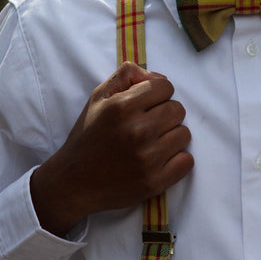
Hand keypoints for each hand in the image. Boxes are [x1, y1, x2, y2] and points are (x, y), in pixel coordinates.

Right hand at [31, 62, 193, 236]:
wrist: (73, 183)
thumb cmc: (88, 136)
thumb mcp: (98, 97)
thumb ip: (127, 76)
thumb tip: (160, 77)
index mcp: (122, 107)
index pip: (166, 87)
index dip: (157, 94)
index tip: (146, 106)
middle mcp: (137, 131)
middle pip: (178, 110)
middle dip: (165, 115)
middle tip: (149, 126)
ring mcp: (147, 158)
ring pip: (184, 134)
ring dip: (171, 137)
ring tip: (152, 144)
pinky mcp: (155, 182)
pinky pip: (187, 161)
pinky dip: (177, 161)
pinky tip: (159, 160)